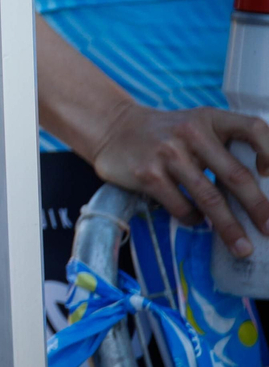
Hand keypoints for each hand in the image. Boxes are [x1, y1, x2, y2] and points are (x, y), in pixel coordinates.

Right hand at [91, 102, 268, 254]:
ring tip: (242, 247)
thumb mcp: (196, 125)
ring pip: (209, 198)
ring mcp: (168, 154)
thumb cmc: (165, 133)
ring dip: (229, 227)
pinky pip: (180, 206)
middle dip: (257, 207)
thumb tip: (260, 189)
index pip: (254, 129)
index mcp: (211, 119)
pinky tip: (196, 219)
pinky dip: (193, 219)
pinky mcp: (148, 174)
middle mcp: (191, 133)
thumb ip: (224, 145)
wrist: (113, 129)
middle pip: (235, 175)